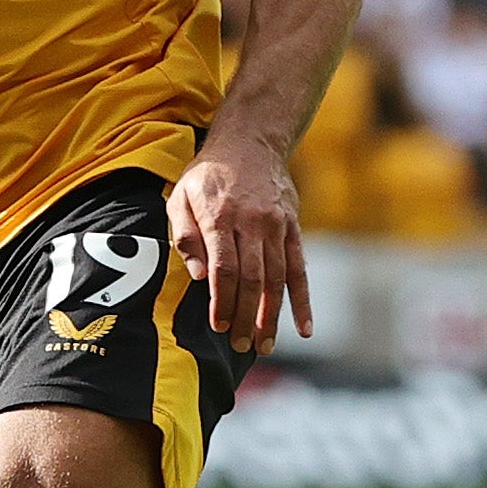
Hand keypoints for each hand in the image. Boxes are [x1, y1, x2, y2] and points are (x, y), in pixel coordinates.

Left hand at [165, 135, 310, 356]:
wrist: (250, 142)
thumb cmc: (207, 175)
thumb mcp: (181, 195)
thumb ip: (184, 234)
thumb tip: (198, 275)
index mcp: (220, 216)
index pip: (224, 268)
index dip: (222, 300)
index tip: (218, 326)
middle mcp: (252, 222)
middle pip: (252, 278)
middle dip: (245, 316)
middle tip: (240, 345)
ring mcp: (277, 226)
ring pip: (277, 279)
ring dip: (271, 316)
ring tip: (264, 345)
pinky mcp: (293, 228)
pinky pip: (300, 269)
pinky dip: (302, 301)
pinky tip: (304, 329)